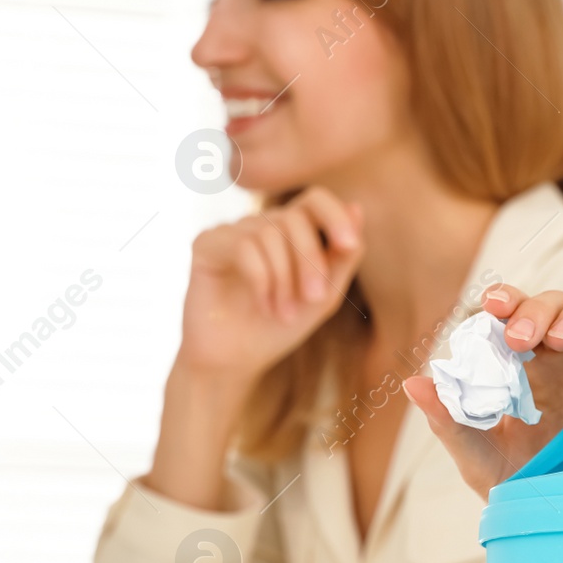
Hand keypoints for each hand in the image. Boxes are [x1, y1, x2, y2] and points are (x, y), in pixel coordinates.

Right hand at [177, 186, 364, 383]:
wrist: (235, 362)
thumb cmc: (280, 328)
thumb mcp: (324, 296)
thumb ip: (343, 257)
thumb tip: (356, 208)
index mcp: (290, 231)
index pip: (315, 200)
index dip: (335, 216)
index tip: (350, 245)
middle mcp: (260, 224)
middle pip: (295, 218)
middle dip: (310, 259)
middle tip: (314, 298)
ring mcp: (231, 231)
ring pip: (270, 234)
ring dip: (284, 279)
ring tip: (284, 313)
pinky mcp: (206, 244)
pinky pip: (243, 246)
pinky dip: (261, 280)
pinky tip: (264, 306)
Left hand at [404, 286, 562, 496]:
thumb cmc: (525, 484)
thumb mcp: (480, 458)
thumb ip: (448, 422)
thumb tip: (413, 383)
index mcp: (528, 363)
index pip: (517, 313)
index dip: (507, 299)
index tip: (492, 308)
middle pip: (559, 302)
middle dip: (537, 309)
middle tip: (520, 340)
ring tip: (561, 337)